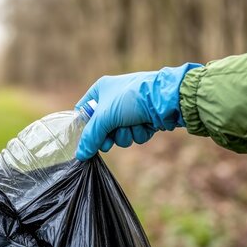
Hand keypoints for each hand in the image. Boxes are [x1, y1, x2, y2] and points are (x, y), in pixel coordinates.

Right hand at [75, 63, 201, 160]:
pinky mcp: (142, 120)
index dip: (84, 127)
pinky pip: (133, 135)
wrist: (166, 98)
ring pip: (118, 134)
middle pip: (101, 127)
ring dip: (124, 135)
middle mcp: (113, 99)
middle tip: (109, 141)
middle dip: (108, 136)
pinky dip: (137, 133)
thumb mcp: (105, 117)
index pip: (84, 112)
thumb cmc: (131, 99)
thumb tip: (80, 155)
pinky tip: (144, 125)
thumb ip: (91, 137)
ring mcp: (129, 110)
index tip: (87, 140)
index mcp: (101, 90)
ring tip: (132, 126)